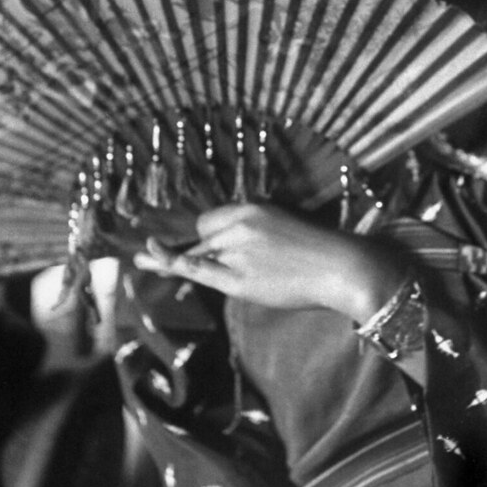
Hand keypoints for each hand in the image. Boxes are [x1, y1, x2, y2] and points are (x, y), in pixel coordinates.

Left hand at [133, 203, 404, 320]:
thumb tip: (224, 239)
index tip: (199, 240)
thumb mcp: (283, 221)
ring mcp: (237, 252)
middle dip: (209, 247)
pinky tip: (148, 257)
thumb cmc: (318, 248)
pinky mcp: (238, 279)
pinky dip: (171, 262)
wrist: (340, 267)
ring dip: (197, 259)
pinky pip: (197, 269)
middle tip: (235, 263)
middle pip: (203, 233)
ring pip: (201, 252)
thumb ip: (253, 228)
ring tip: (147, 259)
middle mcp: (239, 224)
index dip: (209, 233)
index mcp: (252, 207)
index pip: (212, 218)